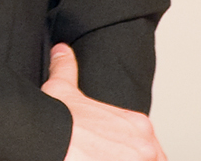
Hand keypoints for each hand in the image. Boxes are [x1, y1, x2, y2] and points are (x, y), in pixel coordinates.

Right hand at [42, 43, 165, 160]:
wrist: (51, 141)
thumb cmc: (58, 121)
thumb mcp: (62, 88)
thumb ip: (66, 68)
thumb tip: (61, 51)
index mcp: (137, 125)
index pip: (149, 147)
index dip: (131, 153)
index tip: (111, 153)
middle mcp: (144, 148)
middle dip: (132, 160)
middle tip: (105, 157)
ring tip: (101, 160)